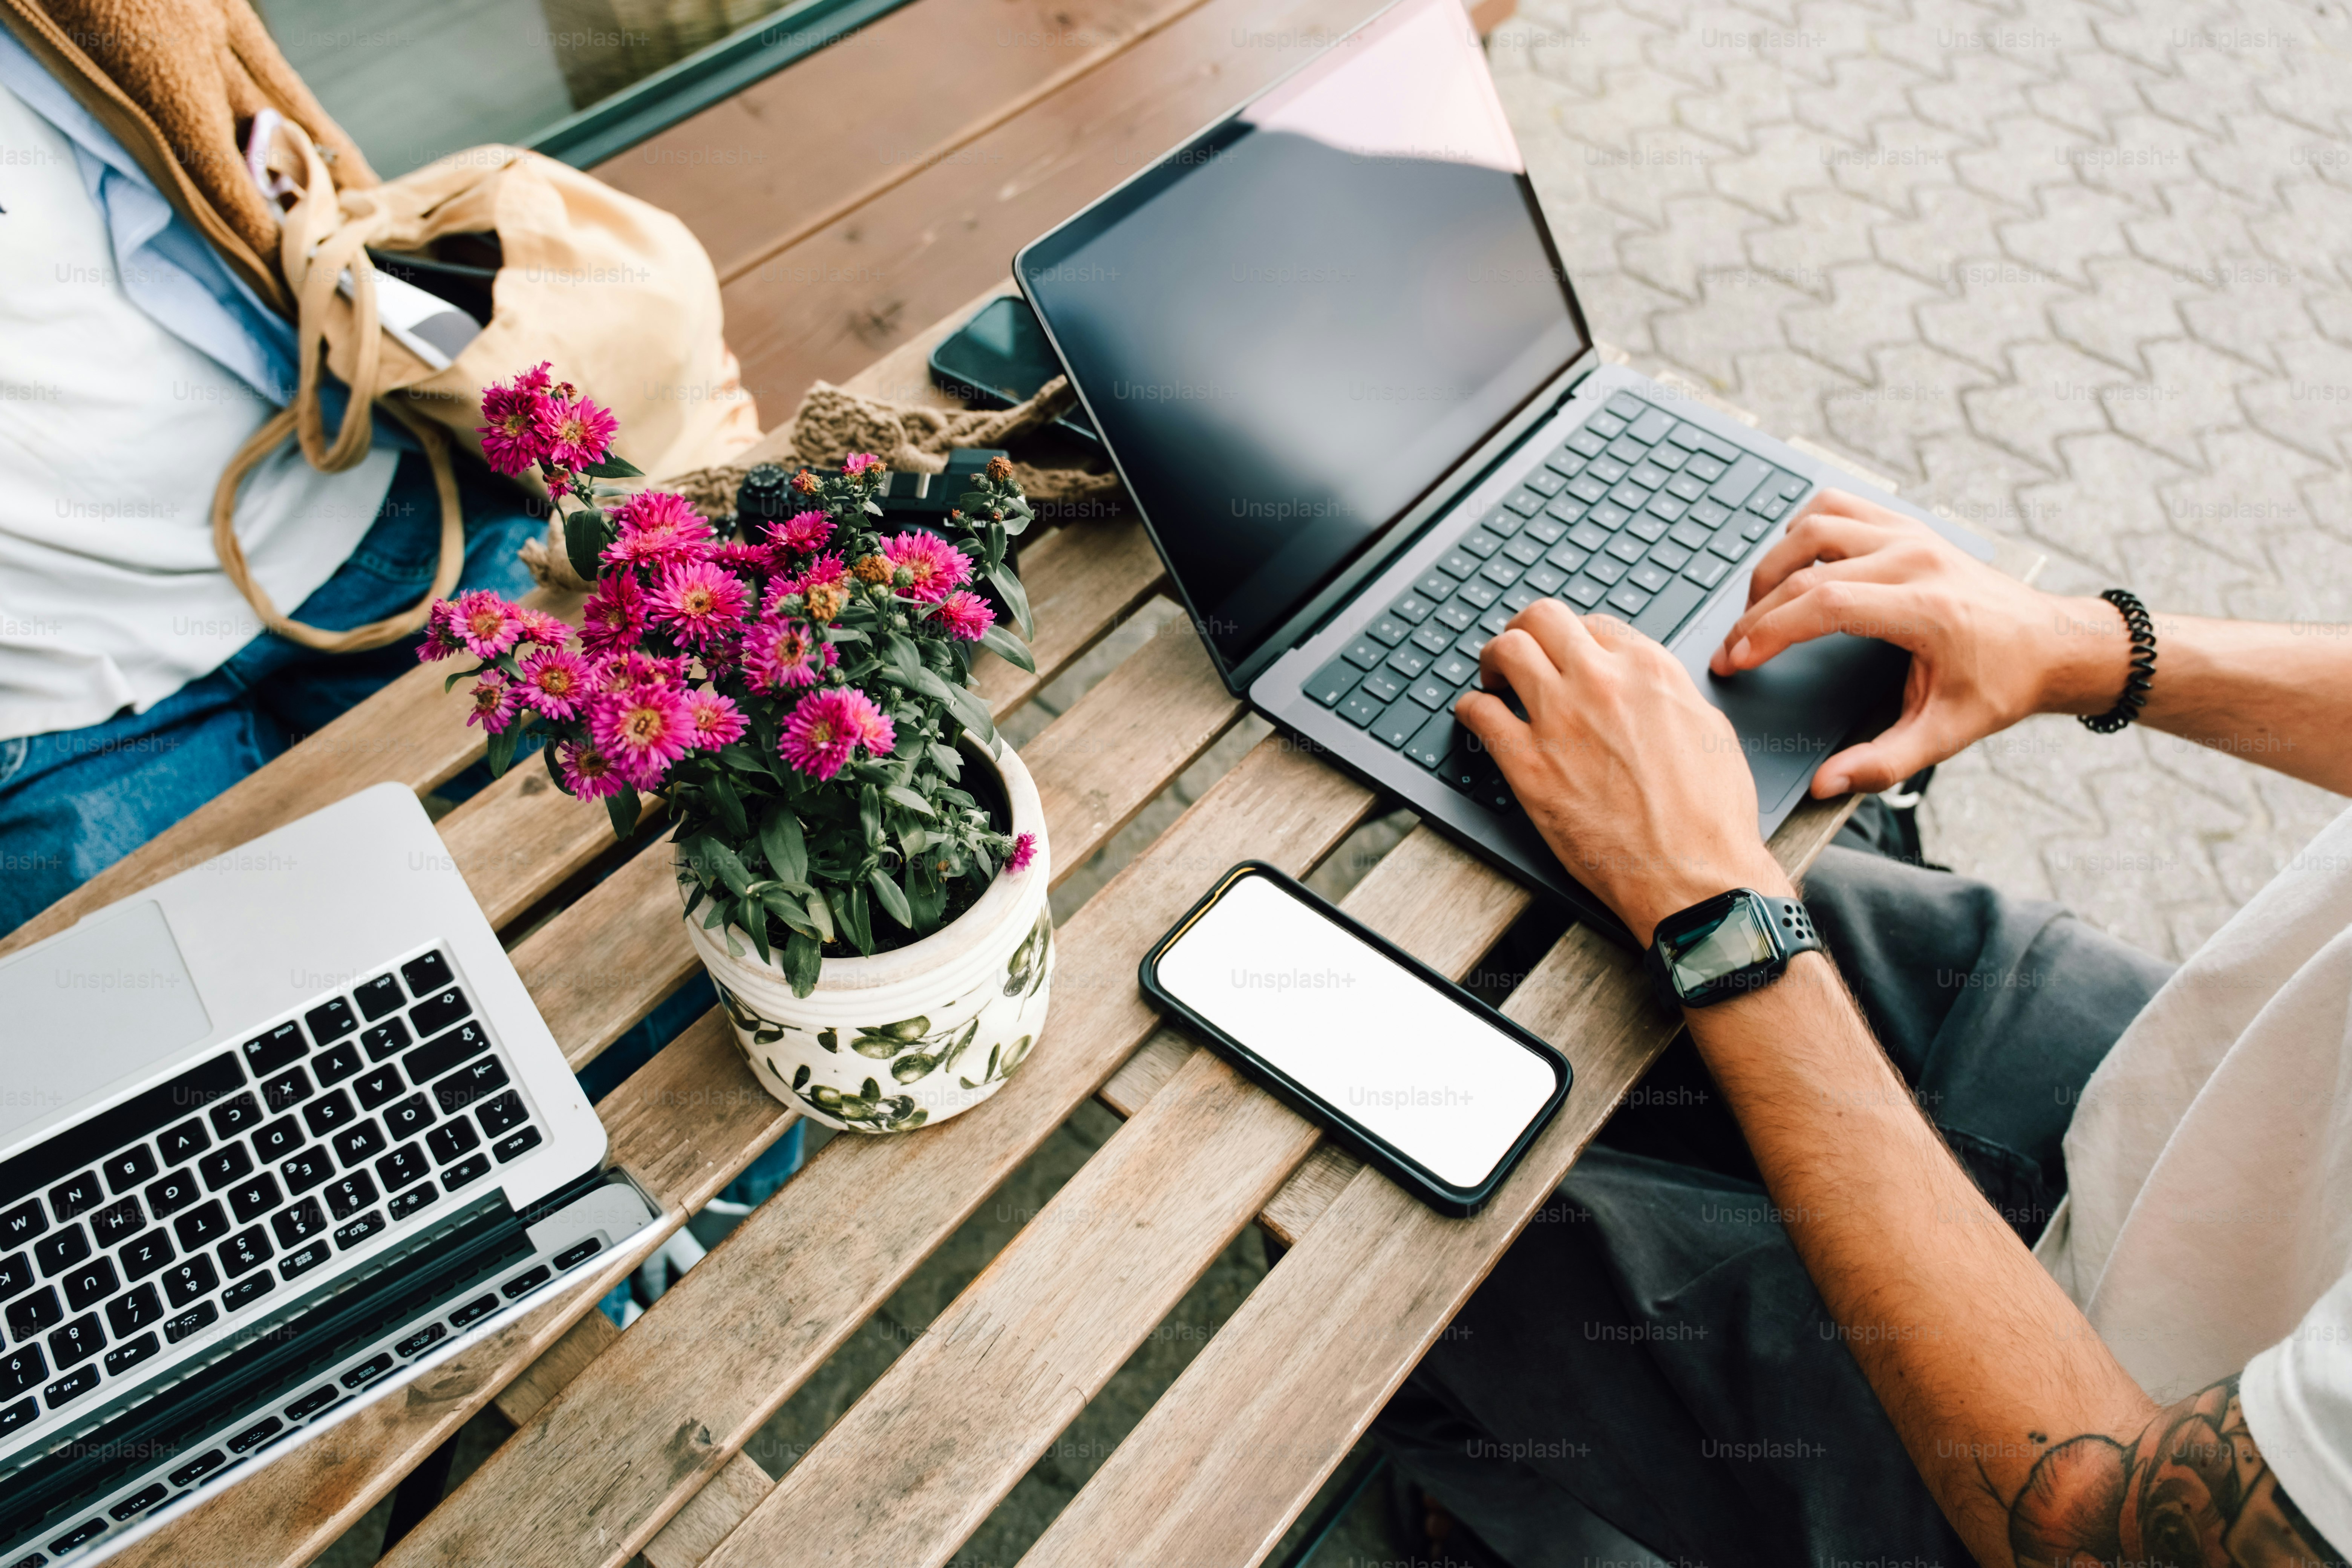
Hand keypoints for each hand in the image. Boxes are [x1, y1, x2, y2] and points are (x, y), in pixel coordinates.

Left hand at [1454, 601, 1790, 944]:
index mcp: (1649, 670)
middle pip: (1541, 619)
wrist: (1695, 873)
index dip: (1572, 637)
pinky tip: (1477, 716)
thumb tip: (1641, 684)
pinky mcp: (1527, 765)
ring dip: (1494, 661)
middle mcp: (1600, 683)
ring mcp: (1560, 720)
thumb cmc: (1709, 815)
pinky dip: (1471, 708)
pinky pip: (1479, 712)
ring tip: (1494, 679)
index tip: (1564, 653)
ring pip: (1505, 652)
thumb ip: (1665, 694)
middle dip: (1524, 630)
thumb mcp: (1707, 729)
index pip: (1593, 624)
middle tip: (1519, 652)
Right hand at [1709, 490, 2130, 796]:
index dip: (1768, 632)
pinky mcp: (1909, 527)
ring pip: (1815, 524)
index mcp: (1924, 608)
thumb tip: (1826, 784)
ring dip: (1773, 562)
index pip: (1824, 605)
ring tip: (1757, 606)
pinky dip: (1804, 528)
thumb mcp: (1947, 734)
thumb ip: (1883, 763)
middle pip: (1807, 568)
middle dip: (1755, 611)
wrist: (2052, 643)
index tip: (1736, 659)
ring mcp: (1912, 535)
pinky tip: (1794, 564)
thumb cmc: (2001, 685)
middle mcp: (1915, 559)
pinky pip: (1840, 506)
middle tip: (1733, 648)